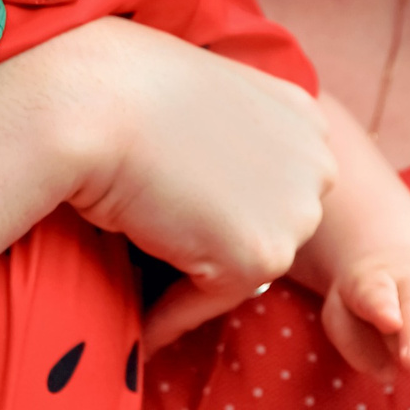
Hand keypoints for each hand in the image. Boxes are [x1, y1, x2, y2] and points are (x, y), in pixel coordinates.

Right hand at [41, 19, 334, 342]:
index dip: (226, 201)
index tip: (183, 213)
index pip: (274, 184)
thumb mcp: (206, 98)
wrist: (92, 104)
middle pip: (270, 227)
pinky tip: (140, 321)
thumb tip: (217, 193)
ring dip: (199, 276)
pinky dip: (172, 316)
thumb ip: (233, 136)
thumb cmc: (124, 88)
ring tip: (146, 281)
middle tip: (163, 254)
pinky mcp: (258, 258)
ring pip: (242, 266)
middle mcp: (316, 164)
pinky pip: (208, 302)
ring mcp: (294, 214)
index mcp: (305, 119)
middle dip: (222, 240)